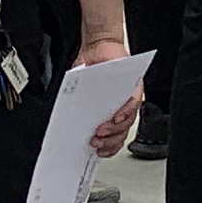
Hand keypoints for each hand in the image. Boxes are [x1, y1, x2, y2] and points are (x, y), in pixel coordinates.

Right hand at [78, 31, 141, 155]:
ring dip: (115, 130)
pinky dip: (126, 111)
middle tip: (95, 143)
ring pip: (128, 121)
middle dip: (108, 142)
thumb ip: (76, 107)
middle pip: (121, 132)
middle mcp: (121, 108)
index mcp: (109, 114)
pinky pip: (134, 102)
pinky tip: (116, 117)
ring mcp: (128, 97)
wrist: (97, 48)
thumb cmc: (88, 71)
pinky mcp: (135, 86)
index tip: (97, 154)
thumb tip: (66, 126)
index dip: (108, 149)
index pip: (113, 138)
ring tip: (101, 132)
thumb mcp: (77, 93)